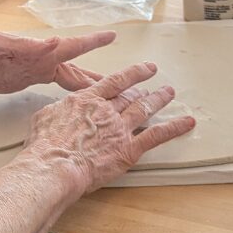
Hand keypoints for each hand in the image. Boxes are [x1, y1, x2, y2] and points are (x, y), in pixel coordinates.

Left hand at [0, 31, 115, 95]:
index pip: (70, 47)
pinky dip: (73, 92)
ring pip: (71, 77)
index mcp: (37, 51)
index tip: (113, 36)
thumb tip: (52, 42)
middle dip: (103, 73)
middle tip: (128, 78)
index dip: (92, 43)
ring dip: (92, 84)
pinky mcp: (28, 80)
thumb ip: (23, 45)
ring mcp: (36, 70)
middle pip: (78, 66)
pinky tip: (82, 99)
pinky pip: (57, 86)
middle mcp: (41, 59)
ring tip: (115, 93)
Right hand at [23, 62, 196, 191]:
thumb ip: (60, 109)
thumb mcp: (46, 116)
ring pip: (145, 109)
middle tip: (155, 85)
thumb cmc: (45, 144)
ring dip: (159, 100)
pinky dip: (174, 128)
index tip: (146, 68)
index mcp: (87, 100)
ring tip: (169, 93)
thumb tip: (62, 110)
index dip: (134, 73)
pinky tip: (187, 122)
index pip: (115, 81)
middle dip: (145, 90)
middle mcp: (107, 110)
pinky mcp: (129, 149)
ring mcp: (120, 128)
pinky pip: (157, 136)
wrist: (56, 163)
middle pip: (131, 96)